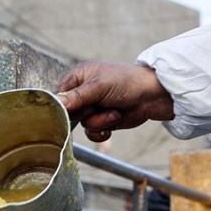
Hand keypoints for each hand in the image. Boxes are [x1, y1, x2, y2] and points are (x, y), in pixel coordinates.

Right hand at [56, 61, 173, 141]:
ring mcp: (93, 108)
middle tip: (98, 106)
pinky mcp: (102, 120)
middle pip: (69, 112)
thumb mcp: (99, 86)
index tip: (72, 109)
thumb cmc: (128, 82)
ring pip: (83, 124)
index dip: (63, 105)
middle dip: (86, 114)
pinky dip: (102, 131)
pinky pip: (92, 133)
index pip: (59, 95)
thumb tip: (56, 104)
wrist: (154, 96)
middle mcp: (83, 93)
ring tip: (114, 112)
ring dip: (100, 121)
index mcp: (79, 78)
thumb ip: (76, 97)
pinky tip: (113, 123)